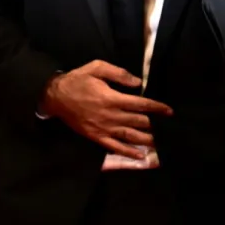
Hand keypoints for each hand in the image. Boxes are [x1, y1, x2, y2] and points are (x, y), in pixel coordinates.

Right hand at [39, 60, 171, 158]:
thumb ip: (119, 74)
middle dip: (154, 125)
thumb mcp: (97, 68)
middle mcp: (110, 115)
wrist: (55, 96)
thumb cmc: (77, 80)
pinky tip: (140, 156)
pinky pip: (114, 147)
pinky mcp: (96, 137)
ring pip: (129, 136)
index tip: (169, 111)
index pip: (140, 104)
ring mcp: (103, 128)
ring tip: (160, 143)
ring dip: (146, 140)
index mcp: (112, 98)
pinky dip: (128, 153)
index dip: (157, 108)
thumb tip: (138, 82)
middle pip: (138, 122)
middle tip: (169, 128)